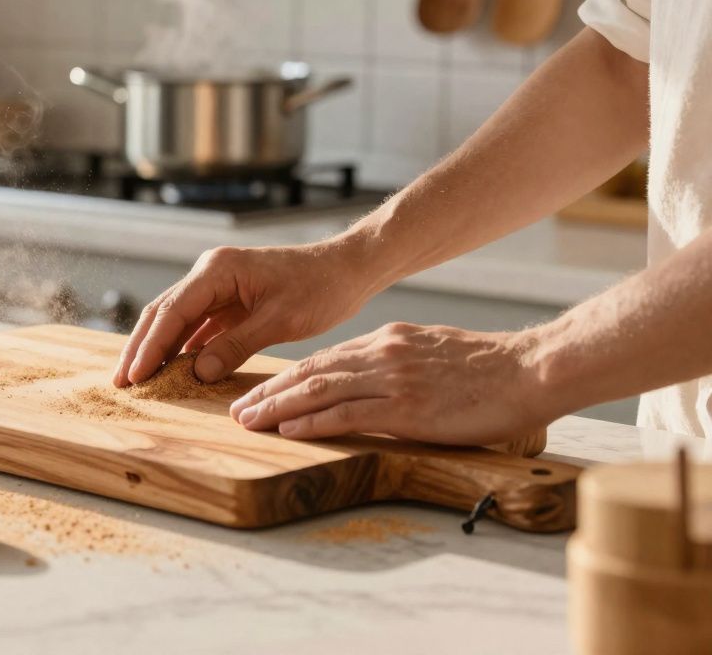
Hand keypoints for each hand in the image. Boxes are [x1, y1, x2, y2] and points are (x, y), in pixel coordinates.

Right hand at [113, 242, 377, 387]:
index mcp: (218, 269)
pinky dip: (181, 348)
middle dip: (141, 348)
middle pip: (163, 312)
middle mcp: (210, 272)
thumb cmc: (320, 287)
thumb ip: (235, 345)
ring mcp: (218, 285)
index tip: (134, 376)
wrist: (348, 269)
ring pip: (176, 319)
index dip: (150, 346)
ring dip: (157, 349)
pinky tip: (171, 370)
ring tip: (136, 380)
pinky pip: (196, 325)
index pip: (172, 311)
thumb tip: (195, 373)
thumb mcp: (280, 320)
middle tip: (121, 382)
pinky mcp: (229, 299)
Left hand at [228, 322, 552, 445]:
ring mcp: (393, 379)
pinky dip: (311, 421)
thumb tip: (373, 380)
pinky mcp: (407, 406)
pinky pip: (347, 413)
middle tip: (237, 408)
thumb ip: (398, 363)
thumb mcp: (433, 352)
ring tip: (247, 420)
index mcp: (388, 341)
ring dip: (277, 407)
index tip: (260, 391)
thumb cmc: (490, 369)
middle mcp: (382, 354)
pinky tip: (287, 429)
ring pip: (319, 390)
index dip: (287, 377)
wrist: (532, 369)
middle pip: (311, 372)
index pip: (325, 359)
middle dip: (269, 391)